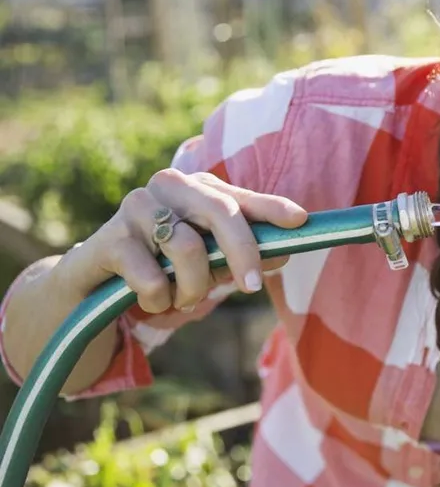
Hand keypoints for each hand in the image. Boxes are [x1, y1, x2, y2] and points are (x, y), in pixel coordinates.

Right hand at [62, 169, 307, 312]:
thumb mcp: (209, 260)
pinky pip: (151, 277)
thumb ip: (243, 254)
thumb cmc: (163, 266)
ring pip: (187, 249)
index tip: (299, 221)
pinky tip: (152, 300)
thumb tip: (284, 253)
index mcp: (199, 187)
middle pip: (220, 212)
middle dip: (243, 252)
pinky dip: (159, 299)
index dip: (272, 207)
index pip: (242, 196)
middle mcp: (169, 186)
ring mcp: (136, 207)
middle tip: (253, 288)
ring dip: (193, 288)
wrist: (92, 283)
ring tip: (184, 300)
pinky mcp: (109, 239)